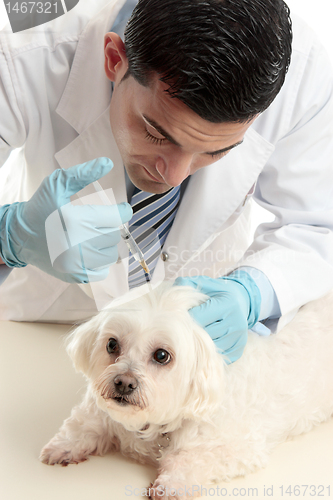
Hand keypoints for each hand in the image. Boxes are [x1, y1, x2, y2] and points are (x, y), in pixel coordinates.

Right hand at [0, 158, 132, 282]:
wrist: (20, 236)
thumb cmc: (40, 208)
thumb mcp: (57, 184)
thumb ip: (82, 173)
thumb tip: (107, 163)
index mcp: (75, 220)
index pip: (118, 217)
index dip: (122, 211)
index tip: (120, 209)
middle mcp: (77, 244)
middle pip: (114, 235)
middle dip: (108, 227)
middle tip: (95, 222)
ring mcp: (77, 264)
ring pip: (111, 254)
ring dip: (105, 244)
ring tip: (91, 236)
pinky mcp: (76, 276)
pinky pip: (103, 270)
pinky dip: (99, 261)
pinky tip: (87, 251)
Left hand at [174, 271, 260, 362]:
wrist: (243, 301)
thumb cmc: (220, 292)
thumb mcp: (207, 283)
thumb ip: (189, 284)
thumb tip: (172, 295)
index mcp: (228, 304)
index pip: (200, 316)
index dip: (185, 318)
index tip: (176, 317)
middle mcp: (235, 322)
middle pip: (204, 334)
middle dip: (189, 332)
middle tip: (178, 329)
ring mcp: (238, 337)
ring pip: (210, 348)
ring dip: (197, 345)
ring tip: (188, 337)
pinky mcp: (238, 349)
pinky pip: (218, 356)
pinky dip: (207, 353)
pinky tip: (201, 345)